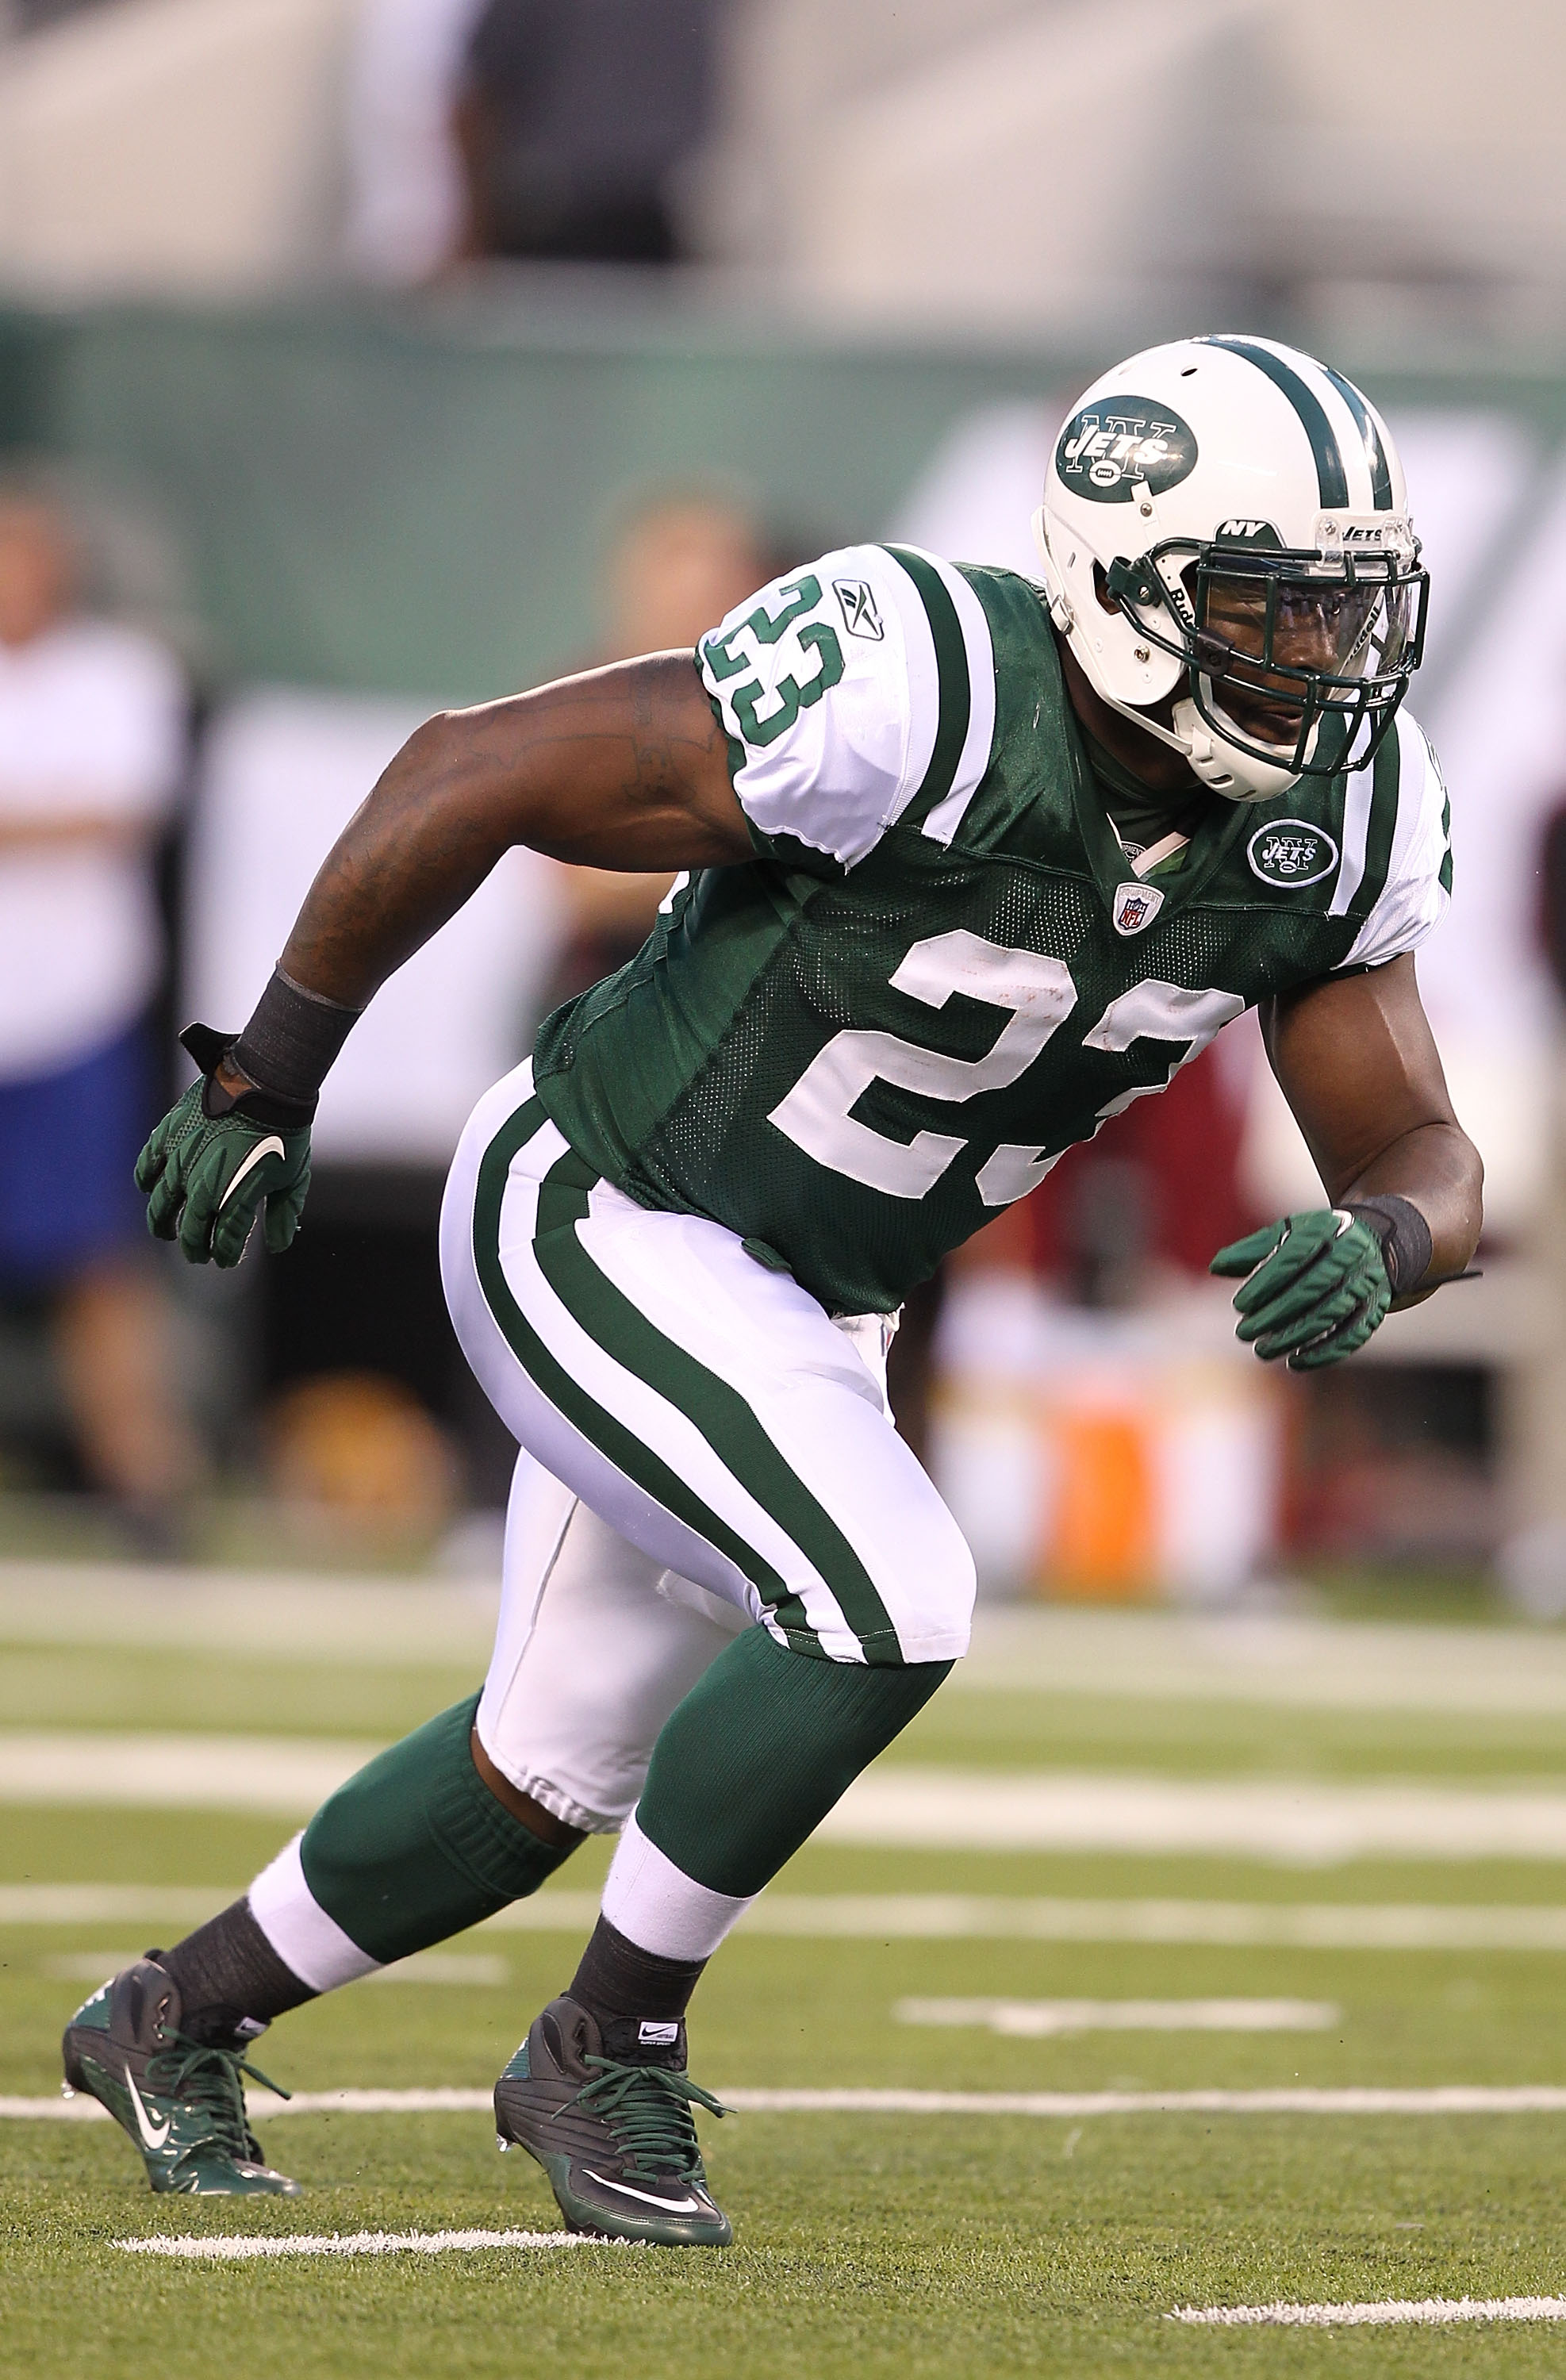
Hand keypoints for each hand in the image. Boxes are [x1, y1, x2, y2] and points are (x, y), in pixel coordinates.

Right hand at [135, 1037, 310, 1267]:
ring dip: (161, 1221)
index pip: (223, 1238)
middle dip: (192, 1245)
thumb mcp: (295, 1177)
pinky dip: (145, 1178)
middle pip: (190, 1227)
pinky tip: (148, 1187)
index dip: (222, 1253)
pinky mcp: (171, 1134)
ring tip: (164, 1230)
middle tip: (195, 1254)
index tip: (223, 1259)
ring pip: (162, 1202)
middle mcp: (205, 1183)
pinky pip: (148, 1162)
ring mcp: (184, 1159)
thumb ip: (284, 1213)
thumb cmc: (286, 1132)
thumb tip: (278, 1245)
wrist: (268, 1085)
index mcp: (237, 1196)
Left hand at [1209, 1209, 1390, 1370]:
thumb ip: (1252, 1250)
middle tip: (1244, 1333)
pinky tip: (1296, 1362)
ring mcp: (1367, 1281)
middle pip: (1312, 1288)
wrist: (1373, 1242)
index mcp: (1326, 1230)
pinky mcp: (1377, 1306)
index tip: (1239, 1305)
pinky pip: (1354, 1334)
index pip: (1294, 1257)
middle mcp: (1351, 1254)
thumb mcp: (1286, 1235)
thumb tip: (1216, 1266)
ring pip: (1331, 1314)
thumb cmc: (1315, 1242)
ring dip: (1295, 1336)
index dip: (1266, 1283)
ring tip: (1263, 1350)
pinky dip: (1325, 1352)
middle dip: (1276, 1314)